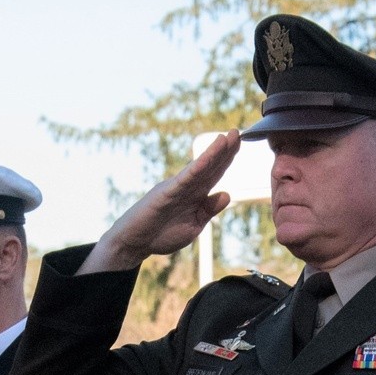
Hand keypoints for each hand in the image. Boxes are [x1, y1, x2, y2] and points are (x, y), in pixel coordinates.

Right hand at [82, 131, 240, 273]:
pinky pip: (184, 180)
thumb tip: (227, 194)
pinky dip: (196, 169)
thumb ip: (208, 210)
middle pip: (210, 166)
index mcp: (195, 195)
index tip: (241, 143)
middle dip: (225, 150)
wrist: (135, 242)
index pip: (215, 173)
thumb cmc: (162, 234)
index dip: (228, 159)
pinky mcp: (165, 194)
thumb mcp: (193, 225)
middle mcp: (187, 187)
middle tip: (238, 132)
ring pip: (199, 169)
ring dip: (213, 154)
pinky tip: (207, 159)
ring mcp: (176, 188)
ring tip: (226, 138)